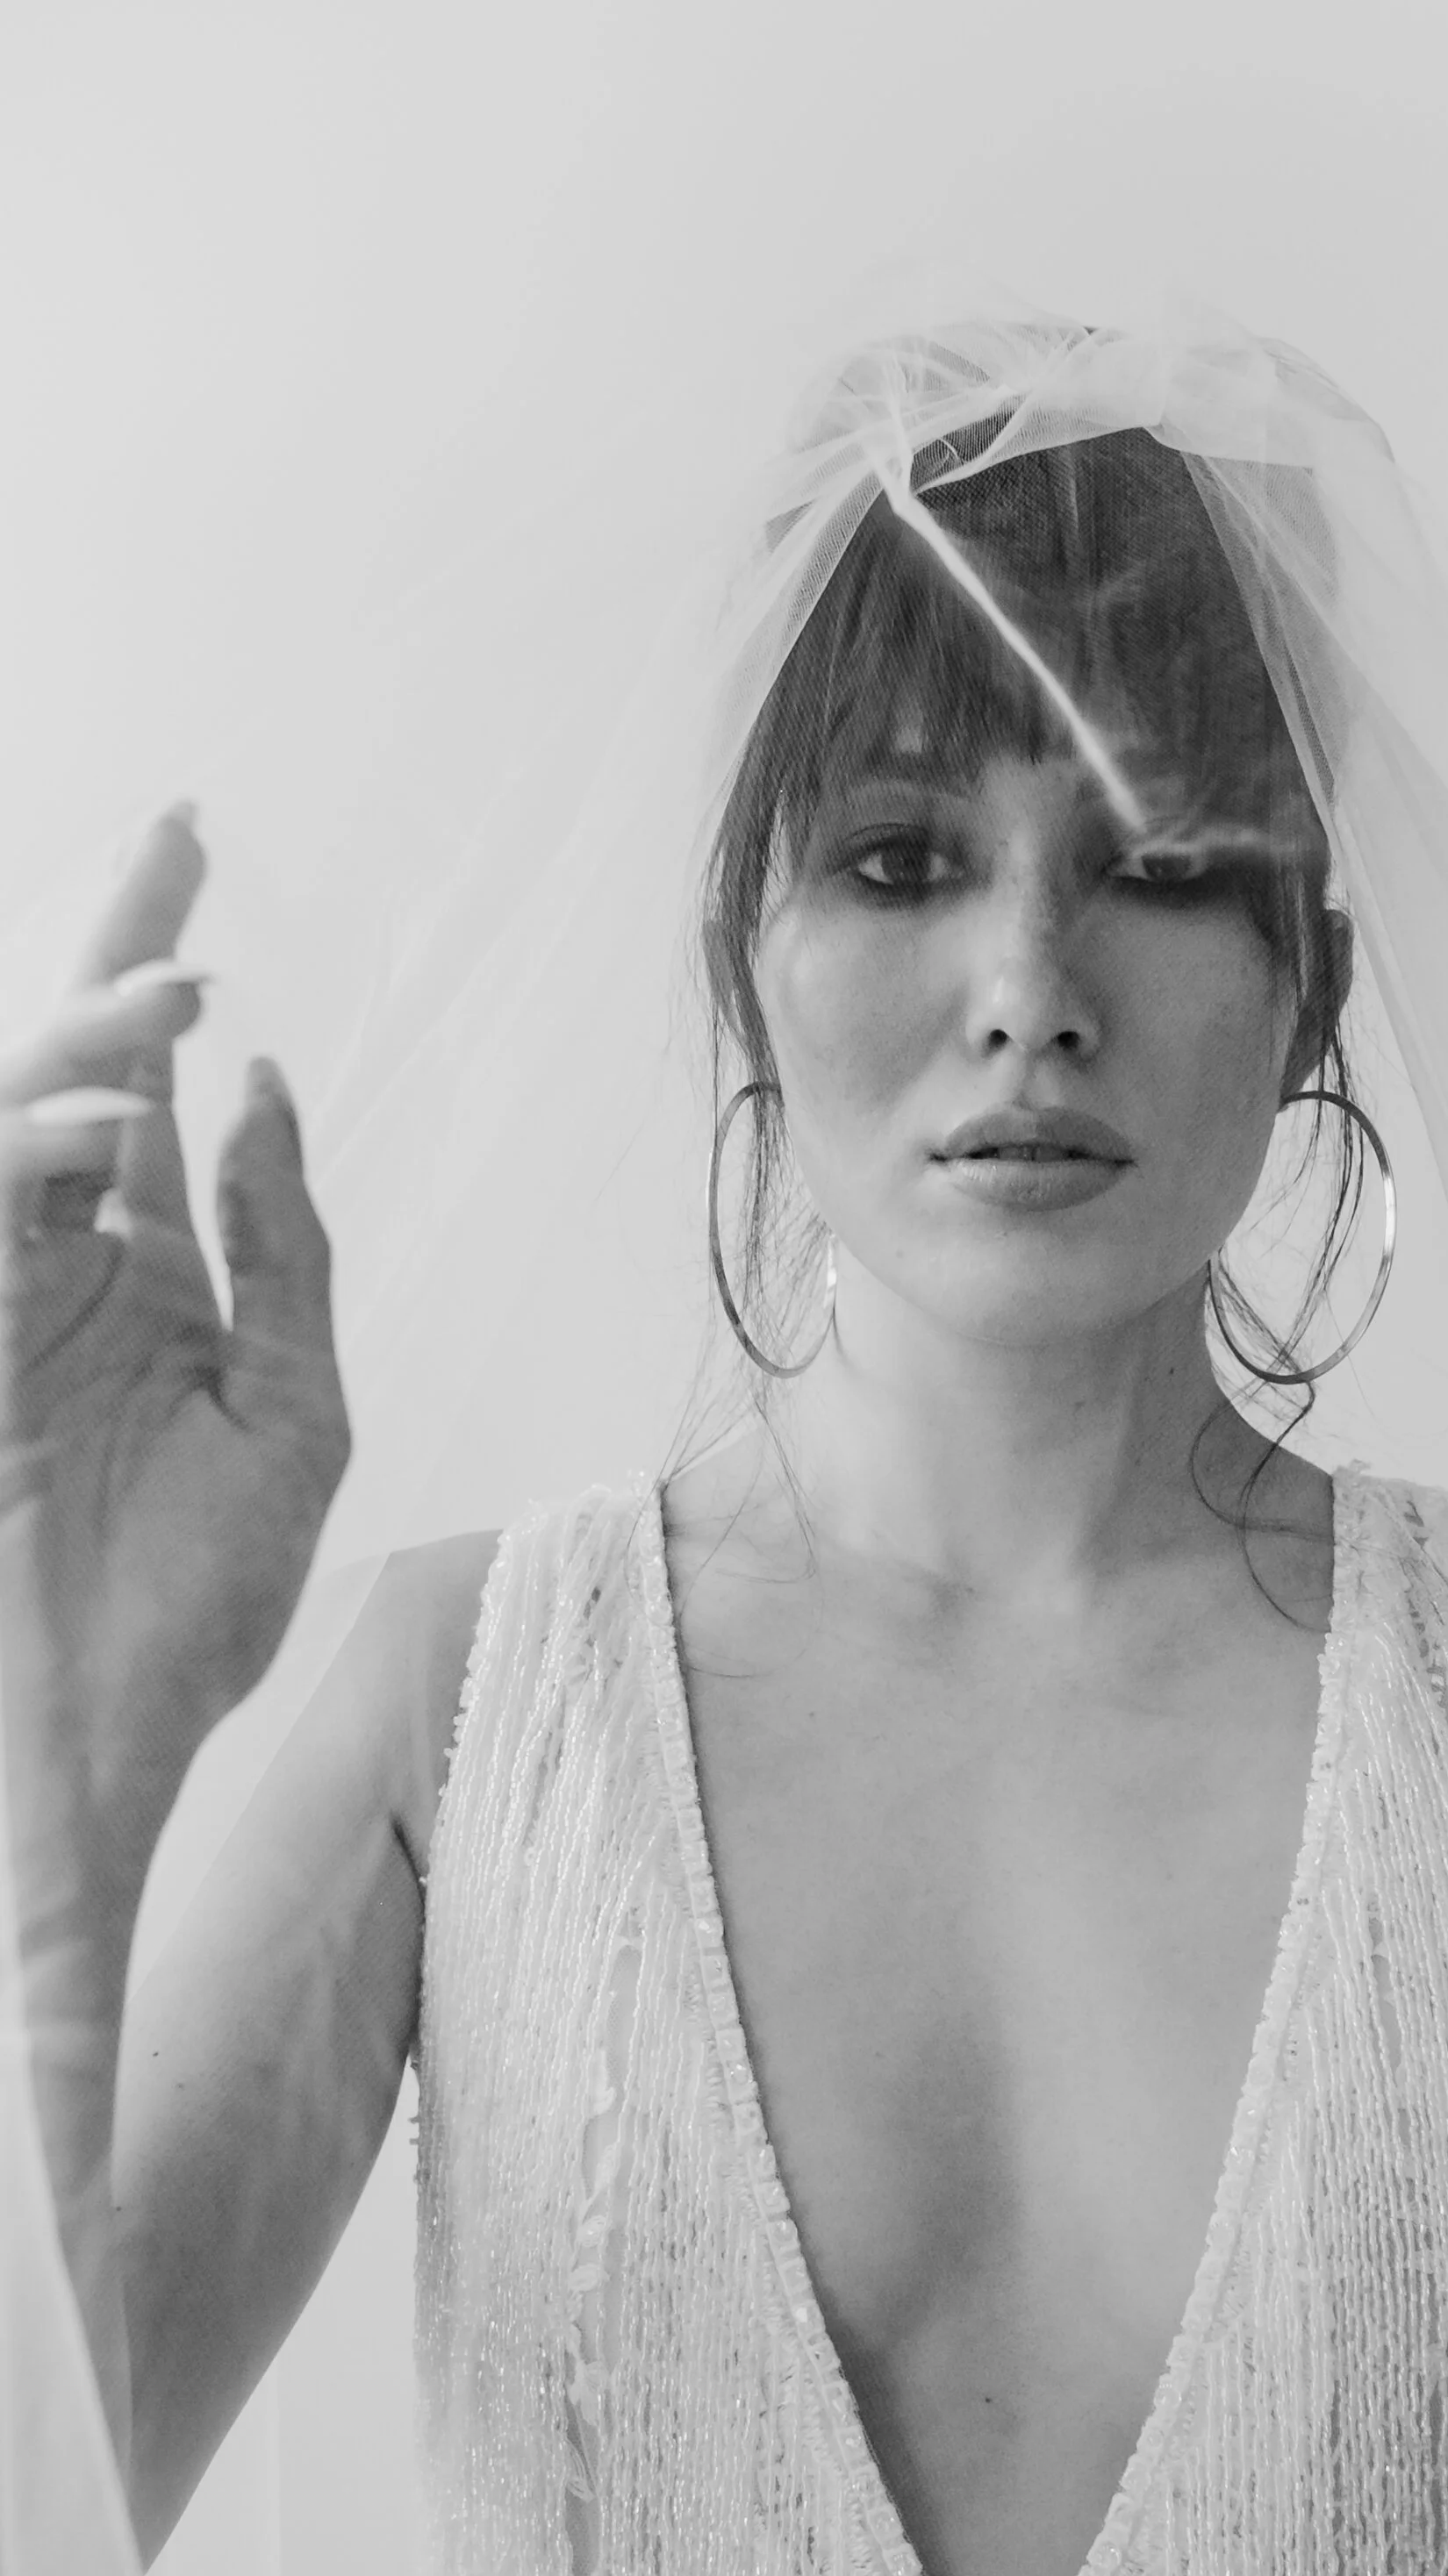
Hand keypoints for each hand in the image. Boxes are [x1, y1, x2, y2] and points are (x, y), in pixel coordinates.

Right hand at [0, 807, 349, 1899]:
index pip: (145, 1102)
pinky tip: (127, 1126)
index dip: (157, 985)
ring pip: (14, 1120)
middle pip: (69, 1072)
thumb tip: (263, 1092)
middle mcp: (58, 1273)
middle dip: (114, 951)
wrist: (97, 1741)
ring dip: (86, 1043)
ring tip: (177, 995)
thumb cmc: (194, 1608)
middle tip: (178, 834)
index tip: (194, 860)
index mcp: (139, 1288)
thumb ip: (283, 1249)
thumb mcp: (291, 1411)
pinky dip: (39, 1152)